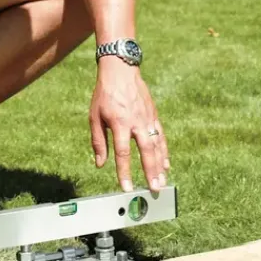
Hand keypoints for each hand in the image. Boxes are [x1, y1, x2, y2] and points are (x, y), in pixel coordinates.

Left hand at [90, 58, 169, 192]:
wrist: (120, 71)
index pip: (123, 153)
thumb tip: (100, 164)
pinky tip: (166, 165)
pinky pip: (161, 137)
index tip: (126, 187)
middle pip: (146, 152)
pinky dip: (164, 152)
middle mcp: (136, 122)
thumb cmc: (104, 95)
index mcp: (119, 123)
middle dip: (150, 172)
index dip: (124, 172)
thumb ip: (98, 141)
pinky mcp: (153, 116)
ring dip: (160, 166)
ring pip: (157, 146)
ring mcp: (147, 119)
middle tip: (154, 190)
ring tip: (162, 182)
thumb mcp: (94, 116)